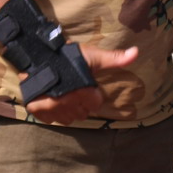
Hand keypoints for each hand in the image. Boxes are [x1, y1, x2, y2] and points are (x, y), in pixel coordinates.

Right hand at [22, 44, 137, 125]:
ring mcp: (50, 107)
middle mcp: (67, 102)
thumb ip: (114, 58)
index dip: (93, 94)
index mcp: (82, 90)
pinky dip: (54, 113)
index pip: (96, 104)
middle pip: (83, 113)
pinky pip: (52, 120)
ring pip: (69, 118)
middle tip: (76, 90)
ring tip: (66, 96)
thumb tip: (136, 53)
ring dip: (69, 110)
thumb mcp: (92, 55)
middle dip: (82, 103)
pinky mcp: (37, 110)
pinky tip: (54, 102)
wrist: (35, 54)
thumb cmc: (66, 55)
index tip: (87, 86)